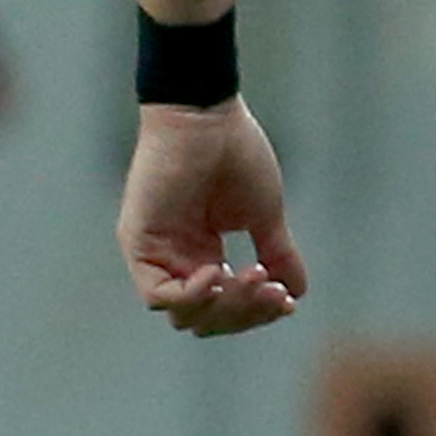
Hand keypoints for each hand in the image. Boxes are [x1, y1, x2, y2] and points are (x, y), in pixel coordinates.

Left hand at [121, 98, 308, 336]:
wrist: (207, 116)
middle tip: (273, 290)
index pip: (224, 308)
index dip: (256, 313)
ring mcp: (156, 253)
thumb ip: (277, 254)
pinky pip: (158, 294)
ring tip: (254, 276)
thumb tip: (297, 291)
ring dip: (225, 306)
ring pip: (183, 314)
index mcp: (202, 253)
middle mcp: (176, 259)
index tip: (288, 300)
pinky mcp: (138, 242)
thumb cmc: (235, 154)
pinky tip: (219, 272)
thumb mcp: (264, 216)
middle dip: (245, 313)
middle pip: (206, 319)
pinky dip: (191, 296)